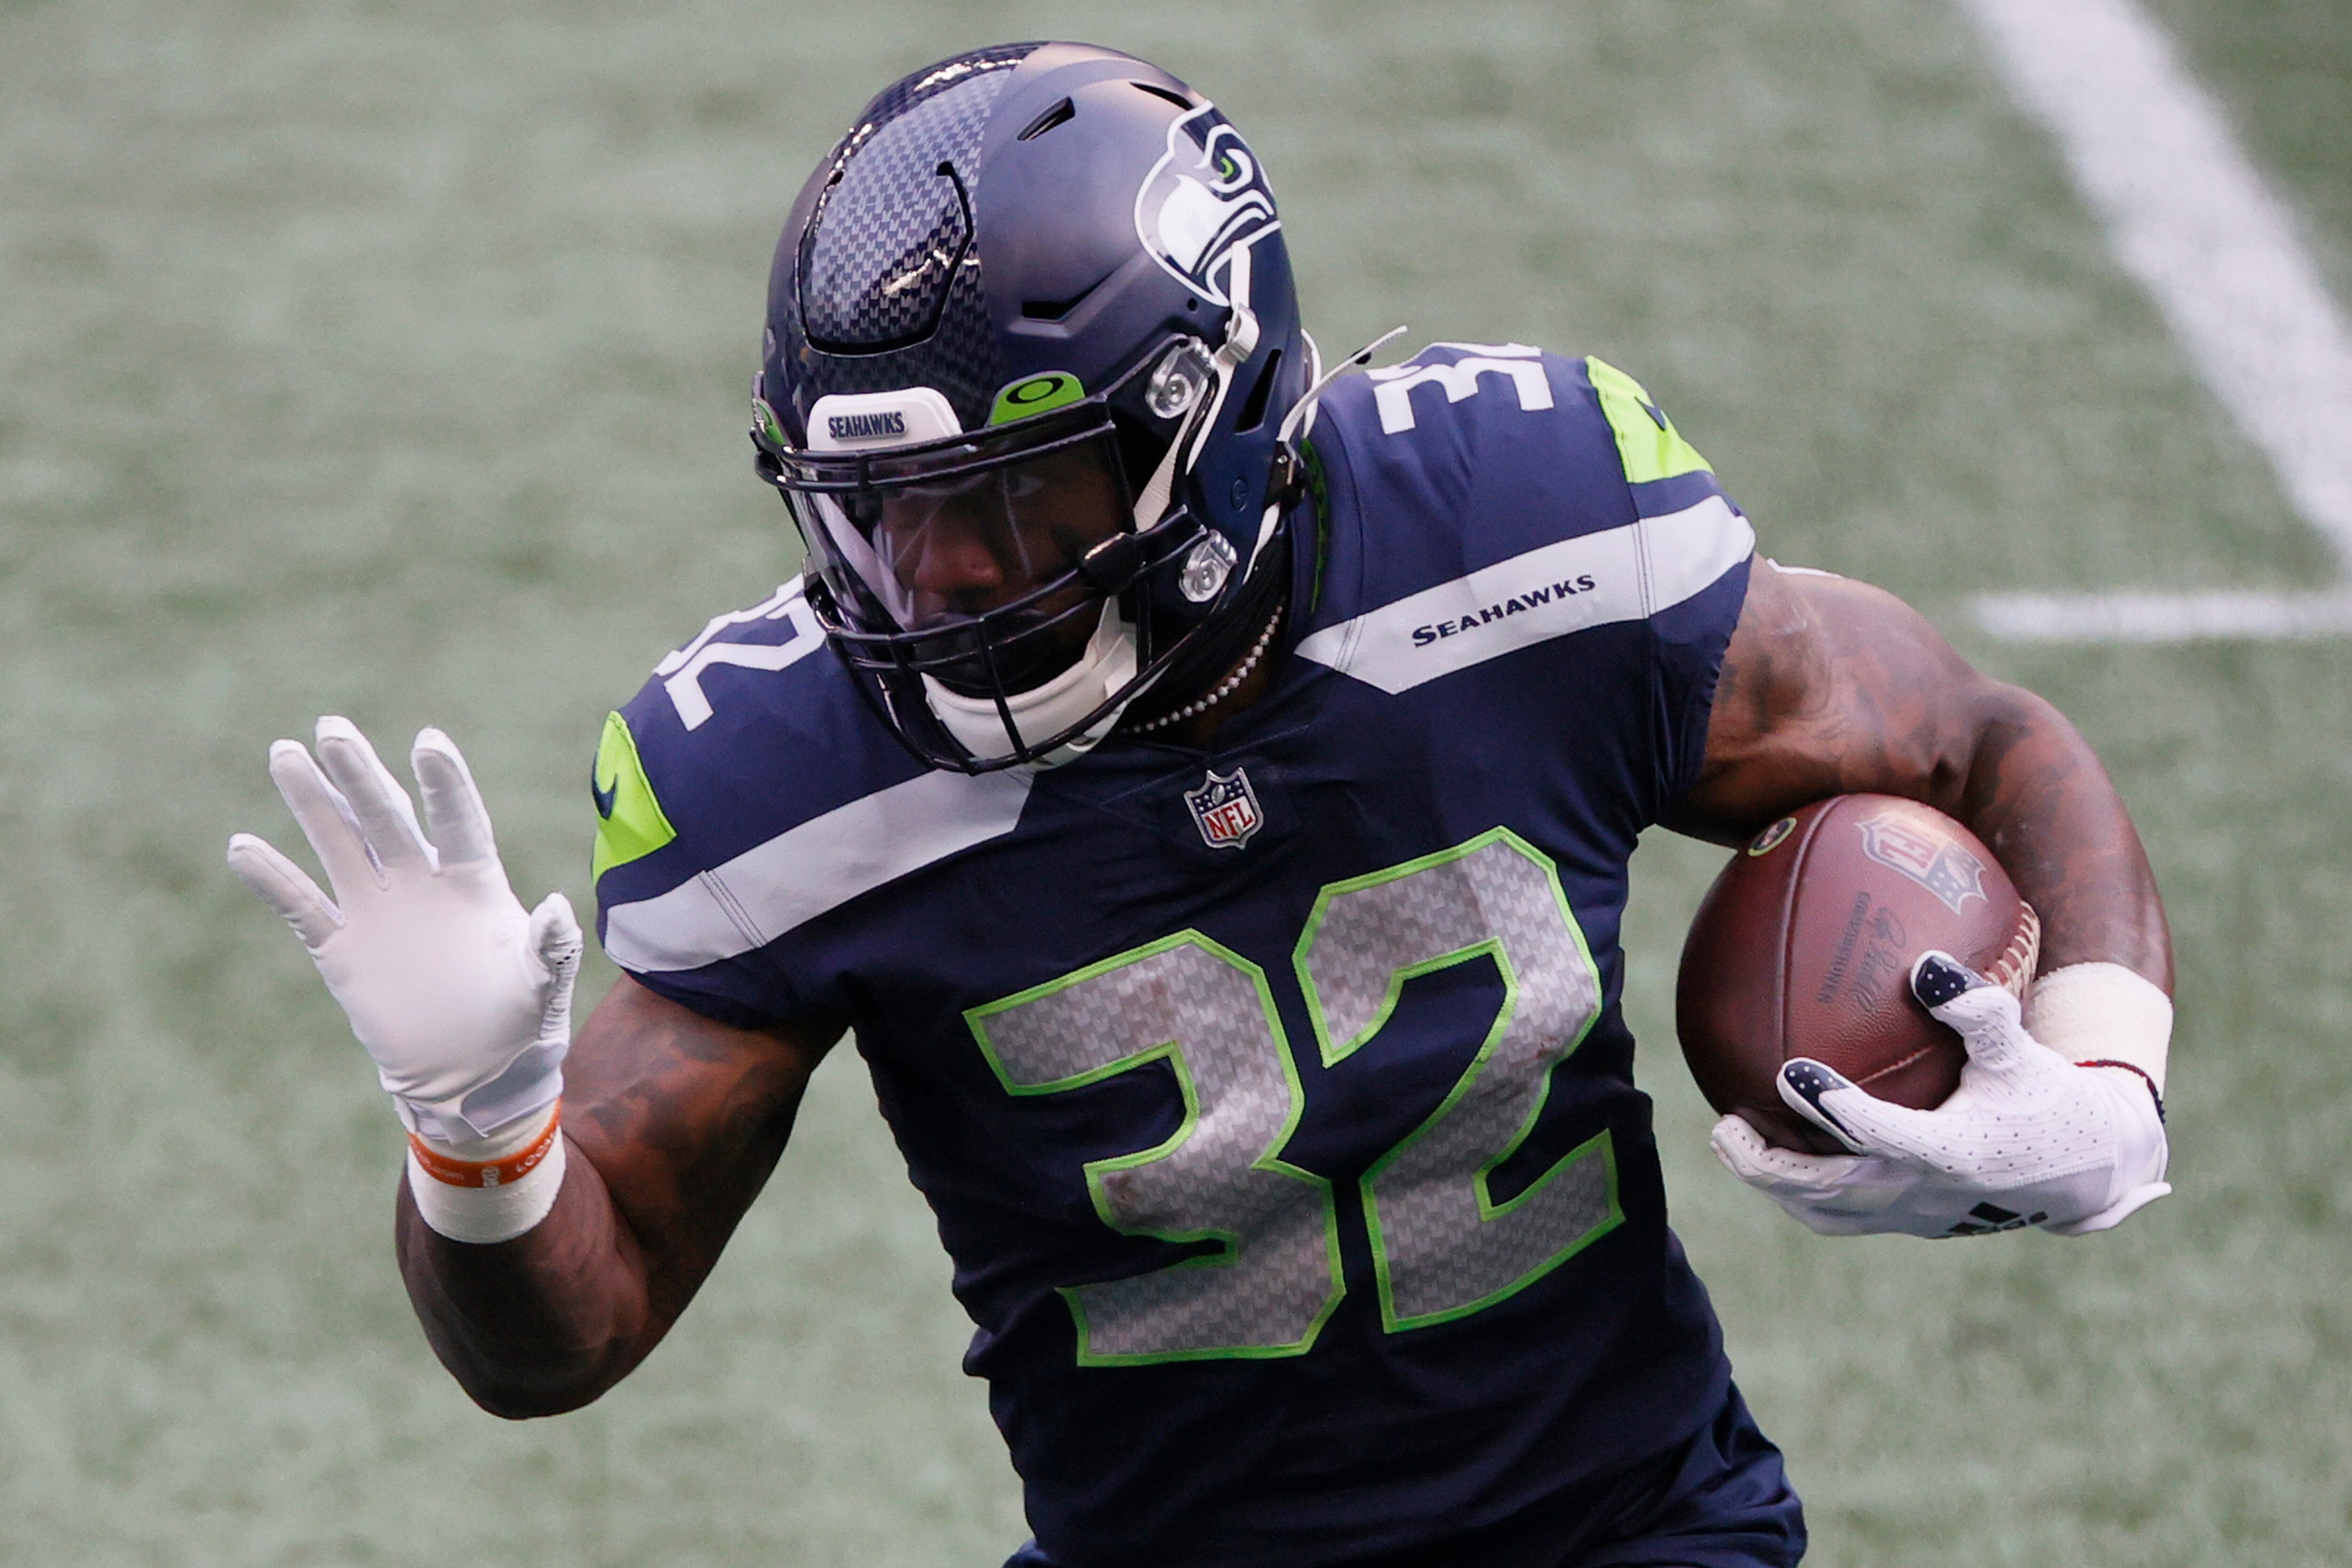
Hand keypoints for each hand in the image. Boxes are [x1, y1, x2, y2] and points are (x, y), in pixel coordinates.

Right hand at [227, 717, 579, 1140]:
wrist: (473, 1074)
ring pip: (340, 843)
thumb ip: (551, 949)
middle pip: (387, 818)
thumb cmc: (521, 1024)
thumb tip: (556, 907)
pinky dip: (273, 878)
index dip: (444, 783)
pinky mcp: (342, 947)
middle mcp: (421, 883)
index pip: (458, 821)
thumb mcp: (542, 987)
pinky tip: (242, 847)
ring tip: (285, 753)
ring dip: (313, 802)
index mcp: (474, 883)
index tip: (427, 741)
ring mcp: (378, 910)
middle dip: (359, 774)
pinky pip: (302, 905)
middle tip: (331, 728)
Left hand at [1711, 951, 2169, 1237]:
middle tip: (1724, 1126)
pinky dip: (1803, 1191)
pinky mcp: (1911, 1221)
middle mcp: (1926, 1193)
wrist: (2086, 1170)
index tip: (1789, 1070)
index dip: (1832, 1106)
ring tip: (1732, 1142)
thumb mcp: (2022, 1053)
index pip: (1880, 1133)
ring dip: (1775, 1183)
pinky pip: (1843, 1215)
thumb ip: (1977, 1011)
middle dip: (1770, 1166)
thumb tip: (1925, 962)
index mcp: (1953, 1153)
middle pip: (1831, 1191)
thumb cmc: (2049, 1100)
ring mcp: (1914, 1215)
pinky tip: (1776, 1155)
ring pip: (1828, 1213)